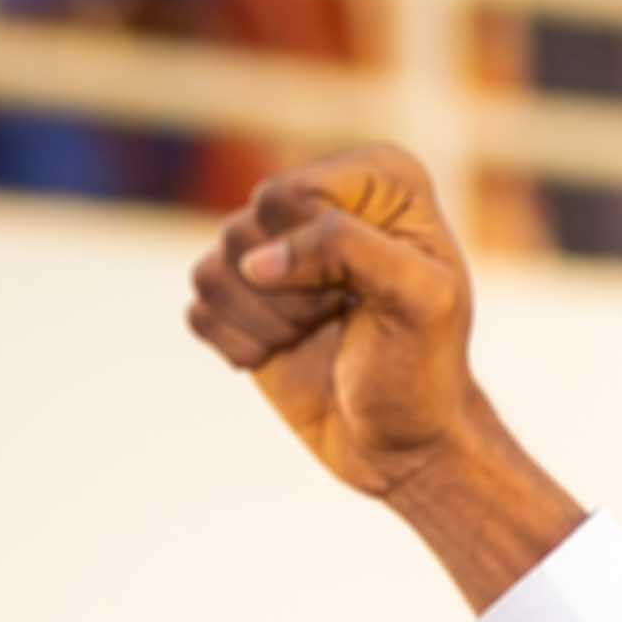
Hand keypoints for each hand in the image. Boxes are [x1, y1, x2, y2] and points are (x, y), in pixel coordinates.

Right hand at [182, 147, 586, 609]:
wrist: (404, 441)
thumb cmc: (423, 369)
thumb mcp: (420, 301)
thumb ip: (346, 249)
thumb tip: (253, 262)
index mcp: (379, 179)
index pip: (289, 195)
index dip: (314, 255)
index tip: (362, 294)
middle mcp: (319, 199)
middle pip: (245, 229)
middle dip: (290, 294)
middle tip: (341, 318)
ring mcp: (274, 246)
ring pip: (213, 268)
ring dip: (266, 324)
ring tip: (316, 337)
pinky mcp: (238, 293)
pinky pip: (198, 307)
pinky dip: (239, 344)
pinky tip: (283, 354)